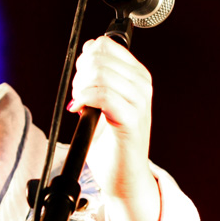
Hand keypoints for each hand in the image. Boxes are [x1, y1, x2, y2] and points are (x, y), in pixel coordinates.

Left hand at [67, 35, 160, 220]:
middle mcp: (142, 85)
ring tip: (79, 103)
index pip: (106, 45)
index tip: (81, 77)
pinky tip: (78, 109)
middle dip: (79, 73)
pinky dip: (84, 99)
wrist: (124, 176)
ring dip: (80, 87)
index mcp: (137, 75)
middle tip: (78, 94)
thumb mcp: (103, 100)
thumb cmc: (112, 141)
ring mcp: (140, 102)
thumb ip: (98, 75)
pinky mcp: (131, 119)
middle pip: (99, 57)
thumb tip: (87, 51)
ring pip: (99, 74)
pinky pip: (102, 95)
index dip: (85, 57)